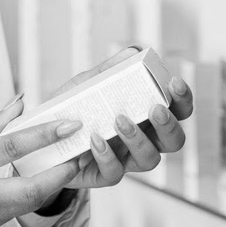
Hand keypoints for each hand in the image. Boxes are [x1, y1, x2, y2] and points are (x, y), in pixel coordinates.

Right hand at [0, 97, 83, 226]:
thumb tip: (20, 104)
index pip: (14, 147)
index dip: (46, 134)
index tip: (70, 124)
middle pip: (32, 190)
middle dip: (60, 174)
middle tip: (77, 156)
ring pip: (26, 204)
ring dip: (46, 186)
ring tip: (59, 166)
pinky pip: (11, 212)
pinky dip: (23, 197)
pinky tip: (29, 182)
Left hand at [54, 47, 194, 191]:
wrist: (42, 135)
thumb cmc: (73, 108)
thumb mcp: (88, 84)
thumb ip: (110, 70)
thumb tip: (133, 52)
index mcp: (145, 115)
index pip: (177, 110)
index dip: (183, 99)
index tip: (174, 83)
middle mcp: (142, 139)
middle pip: (174, 140)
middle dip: (169, 125)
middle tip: (155, 110)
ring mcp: (126, 159)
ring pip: (150, 159)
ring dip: (138, 139)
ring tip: (119, 120)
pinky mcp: (104, 174)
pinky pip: (115, 172)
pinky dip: (107, 155)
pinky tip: (95, 139)